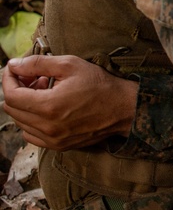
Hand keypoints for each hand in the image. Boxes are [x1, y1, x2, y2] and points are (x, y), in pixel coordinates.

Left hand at [2, 55, 137, 150]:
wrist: (123, 108)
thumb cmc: (100, 85)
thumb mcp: (71, 65)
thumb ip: (38, 63)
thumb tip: (14, 65)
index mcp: (48, 106)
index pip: (10, 95)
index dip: (8, 79)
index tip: (14, 69)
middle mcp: (46, 127)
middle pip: (12, 109)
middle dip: (18, 90)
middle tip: (34, 78)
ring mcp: (52, 139)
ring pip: (20, 122)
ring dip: (25, 105)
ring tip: (44, 92)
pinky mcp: (58, 146)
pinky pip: (31, 135)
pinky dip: (32, 121)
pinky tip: (47, 108)